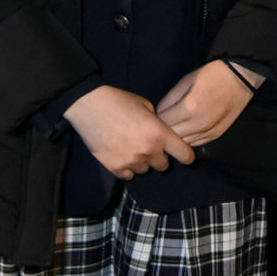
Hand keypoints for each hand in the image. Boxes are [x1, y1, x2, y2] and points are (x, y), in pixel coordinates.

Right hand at [63, 83, 196, 177]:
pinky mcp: (115, 167)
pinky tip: (122, 155)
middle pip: (163, 165)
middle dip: (159, 157)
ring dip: (142, 162)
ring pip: (145, 170)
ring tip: (132, 148)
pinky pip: (128, 175)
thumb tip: (160, 131)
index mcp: (159, 134)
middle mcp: (148, 151)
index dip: (187, 157)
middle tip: (150, 146)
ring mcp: (131, 161)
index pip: (184, 154)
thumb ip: (157, 122)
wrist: (89, 106)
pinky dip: (127, 167)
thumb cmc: (119, 100)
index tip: (186, 157)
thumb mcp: (145, 105)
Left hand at [155, 59, 258, 149]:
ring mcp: (209, 132)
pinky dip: (188, 139)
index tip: (153, 116)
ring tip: (172, 128)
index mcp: (189, 108)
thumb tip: (158, 113)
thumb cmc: (211, 75)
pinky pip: (196, 144)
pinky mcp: (216, 135)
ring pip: (183, 143)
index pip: (164, 123)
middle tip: (160, 123)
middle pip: (172, 136)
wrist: (240, 78)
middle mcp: (199, 124)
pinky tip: (185, 131)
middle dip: (163, 130)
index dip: (156, 120)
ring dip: (176, 137)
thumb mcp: (186, 81)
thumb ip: (170, 99)